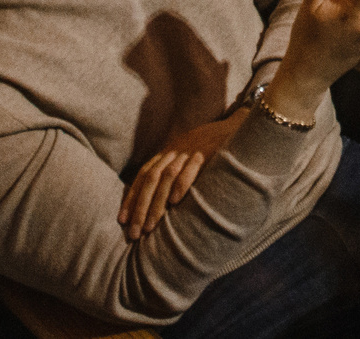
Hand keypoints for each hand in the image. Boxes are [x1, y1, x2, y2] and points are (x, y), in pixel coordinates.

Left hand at [118, 113, 248, 239]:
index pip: (143, 176)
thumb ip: (175, 173)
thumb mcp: (189, 157)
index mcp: (168, 152)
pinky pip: (191, 169)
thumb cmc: (213, 148)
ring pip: (166, 177)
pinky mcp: (207, 151)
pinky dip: (182, 185)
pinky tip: (175, 203)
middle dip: (139, 207)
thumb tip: (163, 202)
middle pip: (150, 179)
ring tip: (150, 227)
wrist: (238, 127)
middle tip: (133, 233)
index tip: (122, 220)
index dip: (131, 197)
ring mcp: (190, 150)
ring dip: (156, 204)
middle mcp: (175, 150)